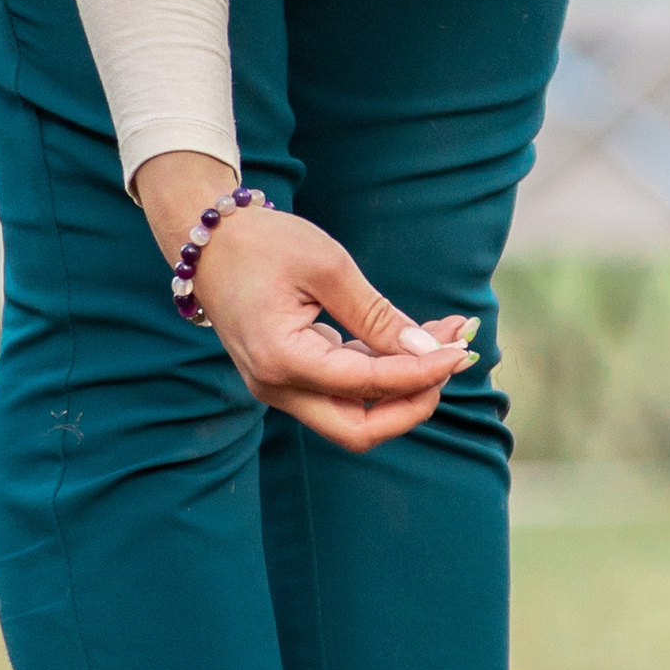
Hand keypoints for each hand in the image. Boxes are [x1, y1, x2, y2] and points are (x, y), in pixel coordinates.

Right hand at [138, 151, 474, 452]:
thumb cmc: (264, 244)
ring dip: (405, 384)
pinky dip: (383, 370)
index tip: (460, 350)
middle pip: (360, 430)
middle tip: (453, 362)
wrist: (210, 240)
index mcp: (282, 359)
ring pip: (356, 413)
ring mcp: (281, 386)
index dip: (421, 373)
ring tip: (448, 337)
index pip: (367, 386)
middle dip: (415, 403)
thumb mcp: (328, 267)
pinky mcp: (290, 376)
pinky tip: (419, 338)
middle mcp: (277, 386)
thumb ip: (377, 315)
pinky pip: (344, 389)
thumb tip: (427, 350)